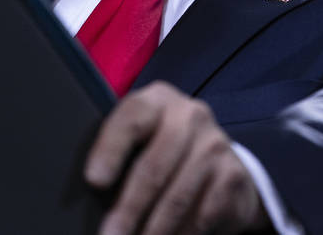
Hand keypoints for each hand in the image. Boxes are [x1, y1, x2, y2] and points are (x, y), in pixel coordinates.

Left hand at [85, 81, 269, 234]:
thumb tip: (89, 190)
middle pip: (153, 167)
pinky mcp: (233, 177)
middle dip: (128, 208)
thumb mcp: (141, 138)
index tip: (94, 180)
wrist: (221, 160)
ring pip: (177, 198)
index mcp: (158, 101)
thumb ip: (119, 151)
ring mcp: (215, 146)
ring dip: (152, 231)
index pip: (132, 118)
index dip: (111, 148)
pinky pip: (201, 216)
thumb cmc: (161, 149)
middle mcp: (190, 116)